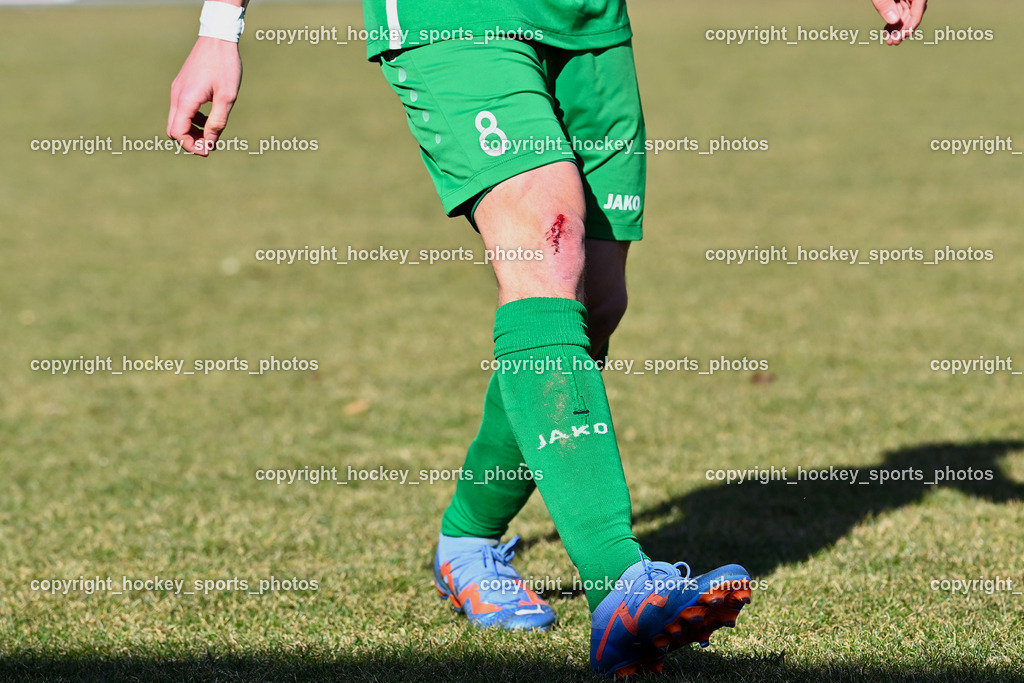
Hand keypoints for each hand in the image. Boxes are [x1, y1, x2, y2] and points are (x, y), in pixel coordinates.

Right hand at [167, 37, 241, 155]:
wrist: (218, 38)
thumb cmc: (225, 67)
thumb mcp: (227, 97)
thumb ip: (218, 122)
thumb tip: (210, 142)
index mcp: (186, 99)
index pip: (178, 132)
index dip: (191, 146)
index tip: (208, 150)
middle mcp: (177, 95)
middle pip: (173, 129)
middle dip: (189, 141)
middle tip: (209, 144)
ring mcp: (177, 90)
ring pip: (177, 120)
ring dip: (191, 131)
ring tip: (211, 133)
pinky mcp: (182, 86)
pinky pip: (181, 110)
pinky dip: (192, 119)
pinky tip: (208, 118)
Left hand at [871, 0, 927, 45]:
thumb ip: (885, 3)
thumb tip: (894, 21)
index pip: (918, 11)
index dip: (911, 25)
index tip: (903, 37)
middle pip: (912, 15)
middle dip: (902, 30)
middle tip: (893, 42)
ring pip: (905, 16)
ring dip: (897, 29)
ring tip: (889, 40)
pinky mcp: (900, 0)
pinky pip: (899, 12)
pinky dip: (893, 22)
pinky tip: (886, 32)